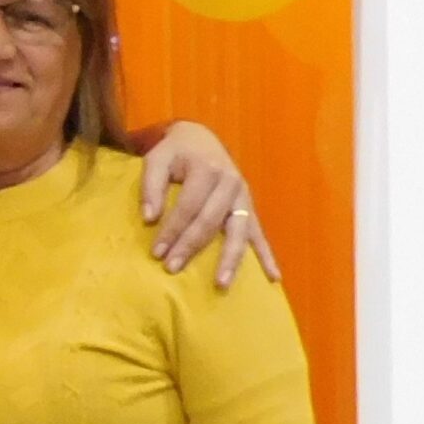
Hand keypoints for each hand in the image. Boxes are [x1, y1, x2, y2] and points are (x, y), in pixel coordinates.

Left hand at [140, 122, 280, 287]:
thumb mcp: (156, 159)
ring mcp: (243, 196)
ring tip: (221, 284)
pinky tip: (273, 277)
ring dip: (230, 259)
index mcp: (208, 169)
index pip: (188, 206)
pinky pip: (259, 233)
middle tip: (171, 268)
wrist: (200, 138)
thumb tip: (149, 218)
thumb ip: (150, 186)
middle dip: (191, 246)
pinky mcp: (249, 207)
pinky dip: (267, 255)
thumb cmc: (175, 152)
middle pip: (211, 221)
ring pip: (239, 231)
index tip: (156, 253)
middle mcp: (230, 183)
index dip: (172, 230)